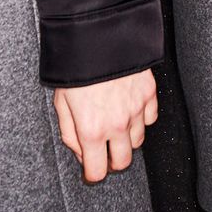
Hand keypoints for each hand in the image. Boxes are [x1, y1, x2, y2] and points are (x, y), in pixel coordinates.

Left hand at [53, 69, 157, 183]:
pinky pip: (150, 118)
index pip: (98, 172)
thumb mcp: (61, 103)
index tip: (91, 169)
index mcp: (91, 131)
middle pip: (123, 162)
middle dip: (112, 160)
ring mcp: (136, 109)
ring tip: (116, 125)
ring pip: (138, 141)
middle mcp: (117, 125)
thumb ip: (70, 134)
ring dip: (127, 138)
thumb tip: (81, 153)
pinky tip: (129, 109)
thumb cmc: (76, 68)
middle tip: (104, 149)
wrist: (99, 37)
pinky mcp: (149, 93)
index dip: (93, 174)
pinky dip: (141, 118)